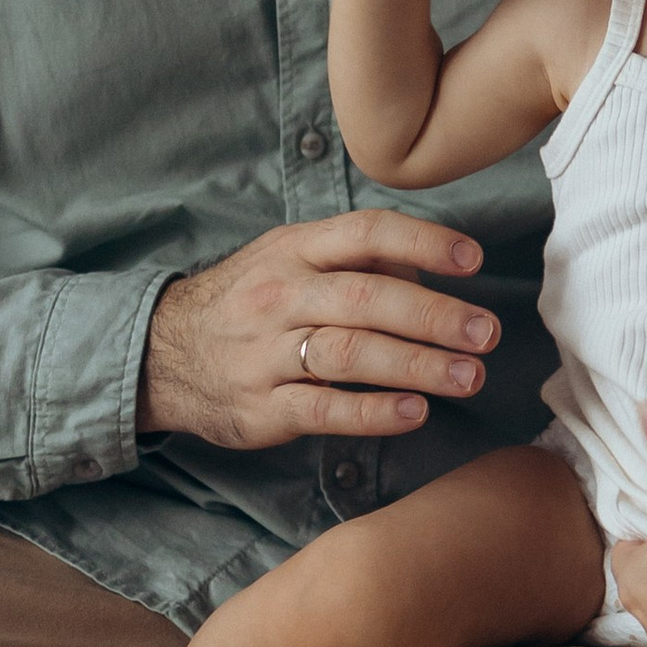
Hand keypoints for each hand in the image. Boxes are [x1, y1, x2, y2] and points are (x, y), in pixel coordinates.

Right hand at [138, 211, 498, 448]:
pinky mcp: (262, 407)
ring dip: (417, 366)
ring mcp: (268, 353)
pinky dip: (373, 413)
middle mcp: (281, 295)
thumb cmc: (249, 302)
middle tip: (486, 332)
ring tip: (469, 376)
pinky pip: (324, 409)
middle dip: (434, 316)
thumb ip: (355, 260)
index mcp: (295, 250)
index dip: (422, 243)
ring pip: (349, 354)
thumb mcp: (289, 258)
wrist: (161, 353)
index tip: (472, 260)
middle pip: (365, 299)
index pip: (365, 234)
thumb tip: (430, 272)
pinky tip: (415, 413)